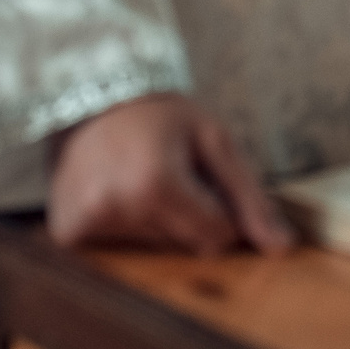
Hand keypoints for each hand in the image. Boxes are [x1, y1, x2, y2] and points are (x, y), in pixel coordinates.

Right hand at [48, 93, 293, 255]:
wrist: (96, 96)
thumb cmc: (162, 116)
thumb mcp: (215, 141)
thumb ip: (250, 196)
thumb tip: (283, 248)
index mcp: (156, 182)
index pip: (217, 235)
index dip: (220, 209)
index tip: (203, 176)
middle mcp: (116, 206)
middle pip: (184, 245)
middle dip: (189, 217)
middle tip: (168, 172)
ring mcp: (86, 221)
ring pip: (152, 249)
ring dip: (156, 222)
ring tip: (140, 179)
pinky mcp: (66, 232)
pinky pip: (116, 252)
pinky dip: (125, 229)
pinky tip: (117, 194)